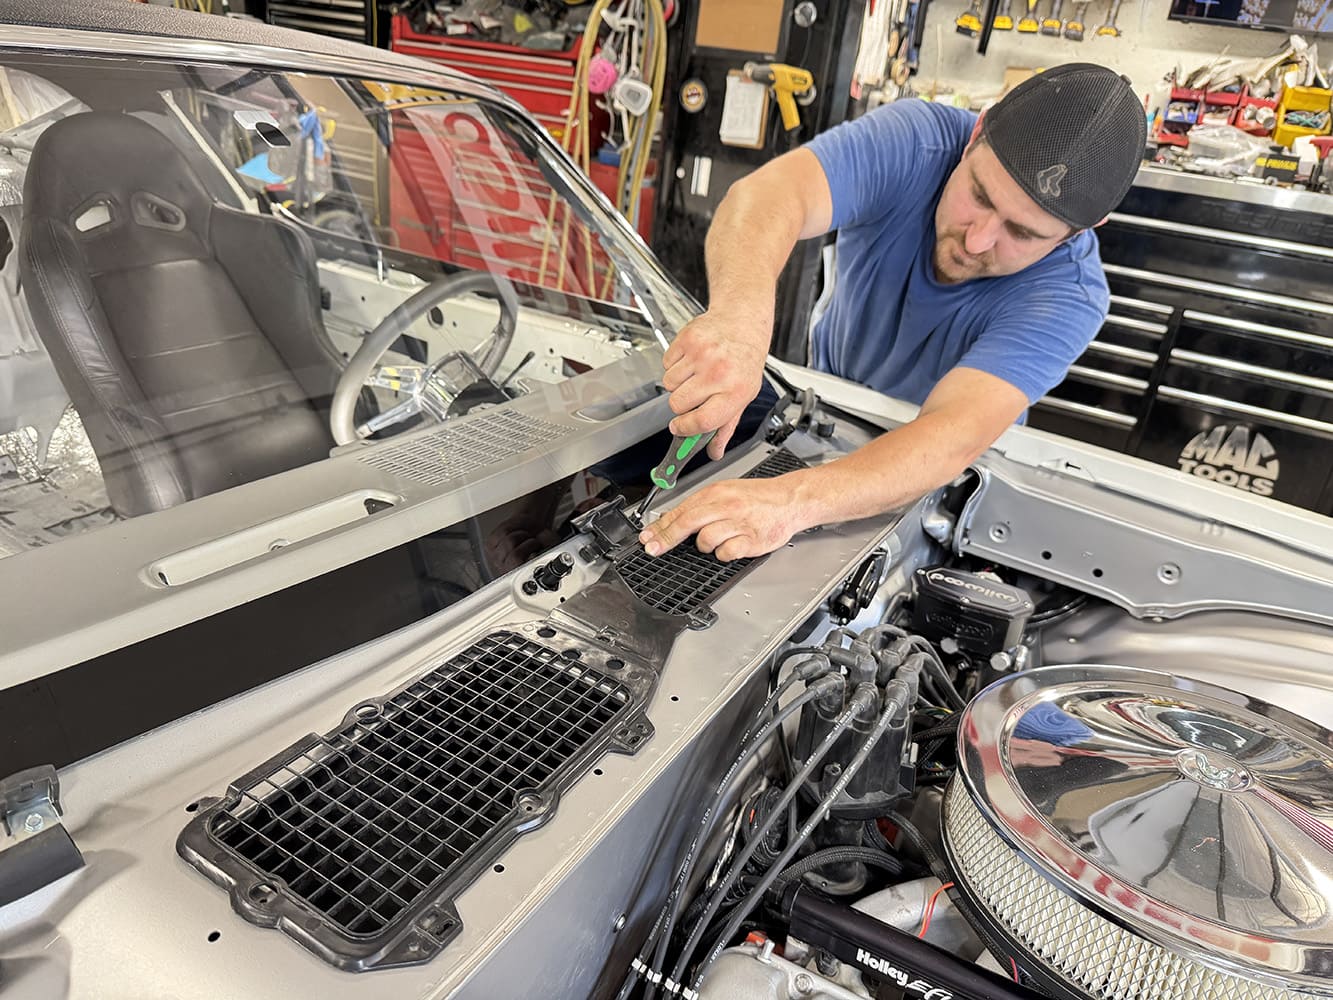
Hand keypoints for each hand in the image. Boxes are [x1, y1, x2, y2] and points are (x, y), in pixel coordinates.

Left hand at [638, 474, 813, 561]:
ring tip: (715, 541)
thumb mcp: (725, 491)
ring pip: (706, 539)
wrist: (789, 499)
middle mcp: (726, 506)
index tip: (646, 538)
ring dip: (704, 546)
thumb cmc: (757, 497)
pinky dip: (723, 554)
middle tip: (653, 549)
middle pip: (687, 523)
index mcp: (716, 492)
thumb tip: (672, 519)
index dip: (660, 526)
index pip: (681, 510)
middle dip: (666, 538)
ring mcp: (739, 523)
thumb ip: (700, 505)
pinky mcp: (752, 539)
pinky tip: (730, 547)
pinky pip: (727, 552)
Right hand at [662, 311, 769, 459]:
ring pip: (668, 384)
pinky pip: (666, 364)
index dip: (686, 429)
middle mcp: (718, 373)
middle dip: (681, 405)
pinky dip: (674, 364)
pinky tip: (691, 359)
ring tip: (695, 373)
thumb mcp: (743, 396)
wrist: (742, 322)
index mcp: (735, 392)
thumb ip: (725, 426)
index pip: (702, 421)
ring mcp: (701, 355)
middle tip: (693, 395)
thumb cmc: (744, 360)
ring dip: (677, 383)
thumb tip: (714, 451)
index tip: (679, 428)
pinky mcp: (687, 340)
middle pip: (678, 404)